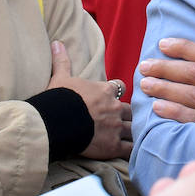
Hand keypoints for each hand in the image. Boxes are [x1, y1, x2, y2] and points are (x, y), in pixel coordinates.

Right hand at [46, 41, 131, 159]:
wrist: (56, 121)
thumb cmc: (58, 99)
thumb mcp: (60, 78)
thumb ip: (62, 61)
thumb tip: (56, 42)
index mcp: (105, 91)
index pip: (120, 87)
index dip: (118, 92)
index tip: (116, 95)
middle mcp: (114, 108)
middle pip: (131, 110)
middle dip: (130, 115)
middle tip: (127, 120)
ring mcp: (115, 127)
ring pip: (134, 129)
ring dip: (135, 132)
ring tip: (137, 137)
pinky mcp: (113, 146)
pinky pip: (130, 148)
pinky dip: (134, 150)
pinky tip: (138, 153)